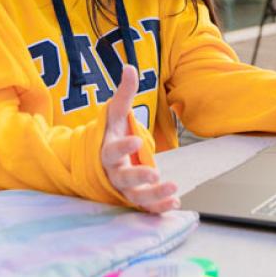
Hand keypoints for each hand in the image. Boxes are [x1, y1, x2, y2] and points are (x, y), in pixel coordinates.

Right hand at [101, 65, 178, 212]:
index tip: (135, 140)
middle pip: (123, 178)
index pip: (110, 151)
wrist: (100, 159)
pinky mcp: (134, 198)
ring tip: (173, 190)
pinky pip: (145, 207)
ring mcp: (124, 188)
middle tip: (154, 172)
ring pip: (136, 197)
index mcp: (107, 151)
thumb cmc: (110, 133)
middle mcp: (114, 172)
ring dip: (153, 195)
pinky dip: (158, 208)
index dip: (122, 147)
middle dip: (138, 176)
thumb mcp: (116, 113)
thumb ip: (124, 93)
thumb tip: (129, 67)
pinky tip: (174, 203)